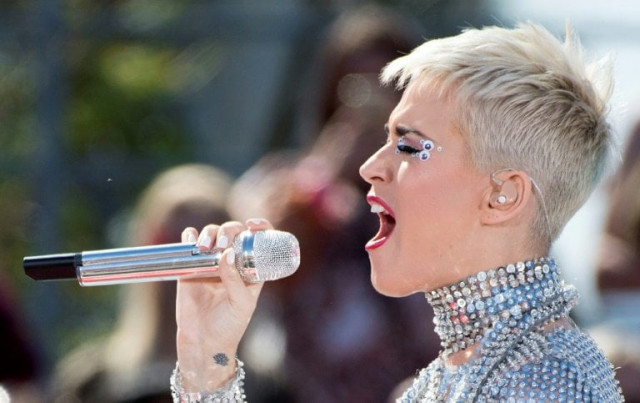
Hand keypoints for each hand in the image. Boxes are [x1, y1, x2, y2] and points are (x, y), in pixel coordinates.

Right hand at [175, 218, 269, 390]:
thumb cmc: (229, 326)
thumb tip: (228, 254)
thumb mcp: (241, 304)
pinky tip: (190, 237)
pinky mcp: (191, 268)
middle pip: (233, 232)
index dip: (260, 227)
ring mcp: (211, 263)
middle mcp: (233, 262)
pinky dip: (189, 236)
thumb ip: (235, 280)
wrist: (202, 342)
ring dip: (209, 233)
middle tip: (221, 247)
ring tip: (204, 247)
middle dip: (228, 231)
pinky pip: (189, 245)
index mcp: (252, 269)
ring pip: (212, 234)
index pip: (259, 241)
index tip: (252, 225)